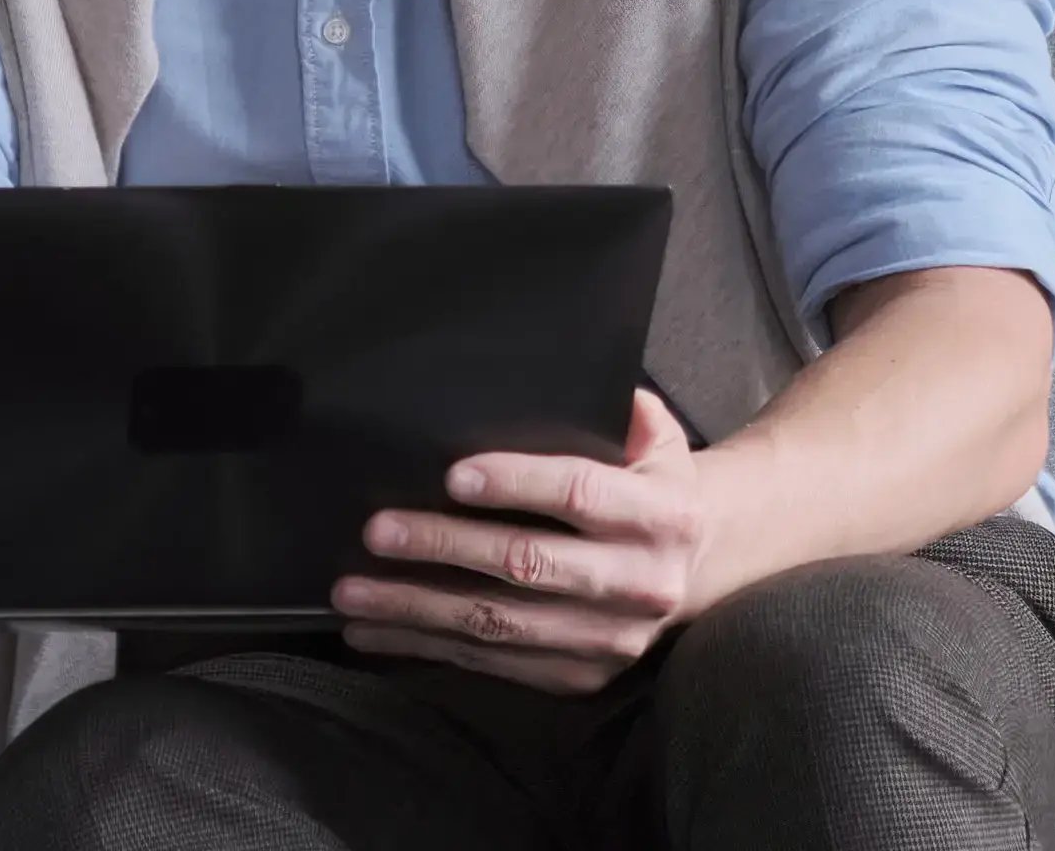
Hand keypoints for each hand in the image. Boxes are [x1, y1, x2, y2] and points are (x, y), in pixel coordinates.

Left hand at [332, 390, 705, 694]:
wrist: (702, 569)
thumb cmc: (656, 489)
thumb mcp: (657, 441)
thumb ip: (618, 409)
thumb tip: (555, 377)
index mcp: (662, 516)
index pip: (579, 495)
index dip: (515, 482)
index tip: (451, 475)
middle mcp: (639, 583)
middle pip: (527, 565)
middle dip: (444, 547)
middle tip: (377, 531)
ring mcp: (609, 640)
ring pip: (499, 624)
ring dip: (417, 608)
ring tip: (352, 591)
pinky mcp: (581, 677)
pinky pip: (493, 663)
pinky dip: (427, 647)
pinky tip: (374, 631)